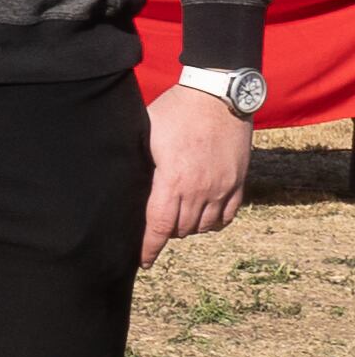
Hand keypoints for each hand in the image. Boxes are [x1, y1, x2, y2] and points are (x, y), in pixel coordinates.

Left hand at [140, 84, 251, 265]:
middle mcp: (200, 190)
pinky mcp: (239, 181)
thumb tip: (118, 179)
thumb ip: (137, 162)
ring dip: (188, 228)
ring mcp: (222, 187)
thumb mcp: (145, 134)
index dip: (149, 247)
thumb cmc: (175, 110)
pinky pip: (228, 216)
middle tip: (155, 229)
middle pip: (181, 229)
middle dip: (166, 233)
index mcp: (173, 181)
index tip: (143, 262)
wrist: (218, 94)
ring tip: (177, 220)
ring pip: (204, 226)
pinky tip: (203, 219)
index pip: (159, 226)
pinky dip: (214, 223)